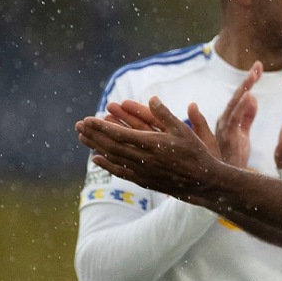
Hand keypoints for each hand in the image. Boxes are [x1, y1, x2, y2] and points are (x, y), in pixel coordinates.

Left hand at [77, 96, 227, 201]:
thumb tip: (151, 98)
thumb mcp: (184, 130)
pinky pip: (120, 172)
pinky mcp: (143, 180)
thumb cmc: (196, 153)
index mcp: (151, 143)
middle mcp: (142, 158)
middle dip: (93, 134)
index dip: (100, 126)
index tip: (87, 119)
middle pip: (110, 145)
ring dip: (95, 147)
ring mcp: (141, 171)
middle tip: (78, 125)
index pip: (118, 133)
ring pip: (112, 158)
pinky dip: (106, 165)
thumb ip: (165, 114)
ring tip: (82, 138)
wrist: (203, 182)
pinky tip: (96, 159)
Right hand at [216, 62, 261, 167]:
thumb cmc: (234, 157)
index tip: (258, 68)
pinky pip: (235, 119)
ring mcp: (225, 127)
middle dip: (248, 80)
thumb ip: (248, 116)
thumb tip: (253, 98)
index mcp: (228, 118)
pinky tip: (249, 95)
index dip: (248, 82)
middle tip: (258, 65)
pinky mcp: (229, 136)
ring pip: (235, 103)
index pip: (240, 96)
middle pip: (238, 96)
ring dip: (245, 87)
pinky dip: (241, 106)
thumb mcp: (243, 134)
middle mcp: (224, 120)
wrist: (227, 177)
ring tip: (254, 73)